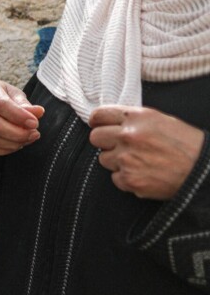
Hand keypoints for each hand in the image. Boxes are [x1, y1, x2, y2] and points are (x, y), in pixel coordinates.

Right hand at [0, 79, 44, 155]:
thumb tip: (38, 113)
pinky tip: (13, 146)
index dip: (19, 117)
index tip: (35, 124)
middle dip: (17, 134)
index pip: (2, 105)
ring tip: (25, 141)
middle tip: (33, 135)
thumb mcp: (13, 94)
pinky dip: (1, 150)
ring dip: (11, 144)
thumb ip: (25, 105)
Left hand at [89, 106, 205, 199]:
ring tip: (139, 161)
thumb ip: (133, 120)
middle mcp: (129, 136)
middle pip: (95, 138)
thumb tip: (111, 123)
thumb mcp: (161, 120)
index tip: (100, 126)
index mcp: (137, 118)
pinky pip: (115, 178)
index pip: (99, 115)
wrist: (202, 170)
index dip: (97, 122)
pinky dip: (126, 178)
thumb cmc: (186, 144)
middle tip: (121, 146)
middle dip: (105, 142)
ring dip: (116, 161)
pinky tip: (144, 174)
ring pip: (104, 159)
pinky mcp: (129, 179)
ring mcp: (126, 159)